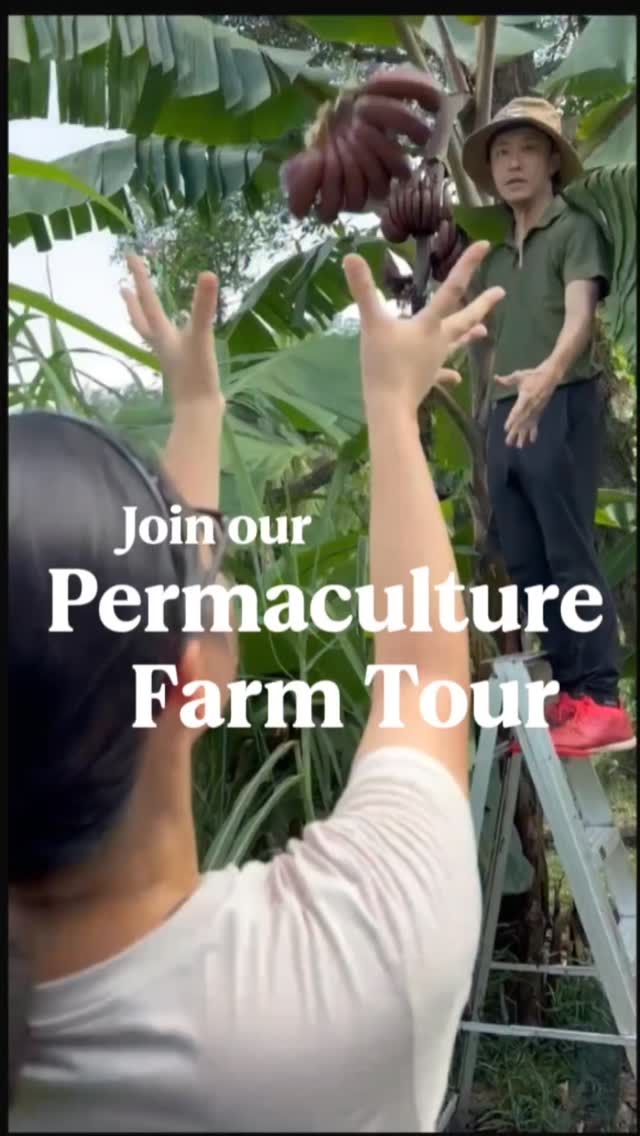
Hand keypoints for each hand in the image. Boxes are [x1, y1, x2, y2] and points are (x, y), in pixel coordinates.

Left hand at [122, 255, 221, 408]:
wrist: (199, 411)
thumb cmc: (196, 375)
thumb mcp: (201, 337)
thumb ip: (204, 307)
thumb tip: (208, 274)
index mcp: (162, 334)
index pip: (149, 300)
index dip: (141, 277)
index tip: (131, 255)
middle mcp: (161, 344)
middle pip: (140, 320)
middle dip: (132, 302)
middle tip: (122, 286)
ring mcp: (170, 358)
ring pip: (151, 333)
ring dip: (144, 319)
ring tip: (142, 310)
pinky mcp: (181, 369)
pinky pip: (168, 345)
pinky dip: (167, 335)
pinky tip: (177, 336)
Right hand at [342, 242, 503, 413]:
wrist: (389, 406)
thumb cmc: (383, 365)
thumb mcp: (371, 324)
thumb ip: (363, 291)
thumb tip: (351, 257)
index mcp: (429, 325)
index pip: (451, 290)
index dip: (467, 266)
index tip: (485, 246)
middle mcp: (438, 341)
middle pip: (463, 319)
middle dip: (482, 305)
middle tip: (501, 292)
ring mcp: (435, 362)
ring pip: (456, 345)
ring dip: (469, 336)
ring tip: (484, 332)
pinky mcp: (427, 380)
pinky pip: (441, 375)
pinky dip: (448, 375)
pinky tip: (456, 378)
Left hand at [495, 364, 558, 446]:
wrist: (550, 376)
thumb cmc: (533, 375)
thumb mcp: (519, 375)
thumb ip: (507, 380)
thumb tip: (495, 378)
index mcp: (526, 397)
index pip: (517, 411)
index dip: (512, 420)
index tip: (506, 428)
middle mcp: (531, 406)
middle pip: (522, 421)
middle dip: (515, 432)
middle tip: (508, 442)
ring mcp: (536, 410)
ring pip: (528, 425)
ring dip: (523, 436)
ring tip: (518, 446)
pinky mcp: (539, 411)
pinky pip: (535, 424)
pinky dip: (533, 433)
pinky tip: (531, 441)